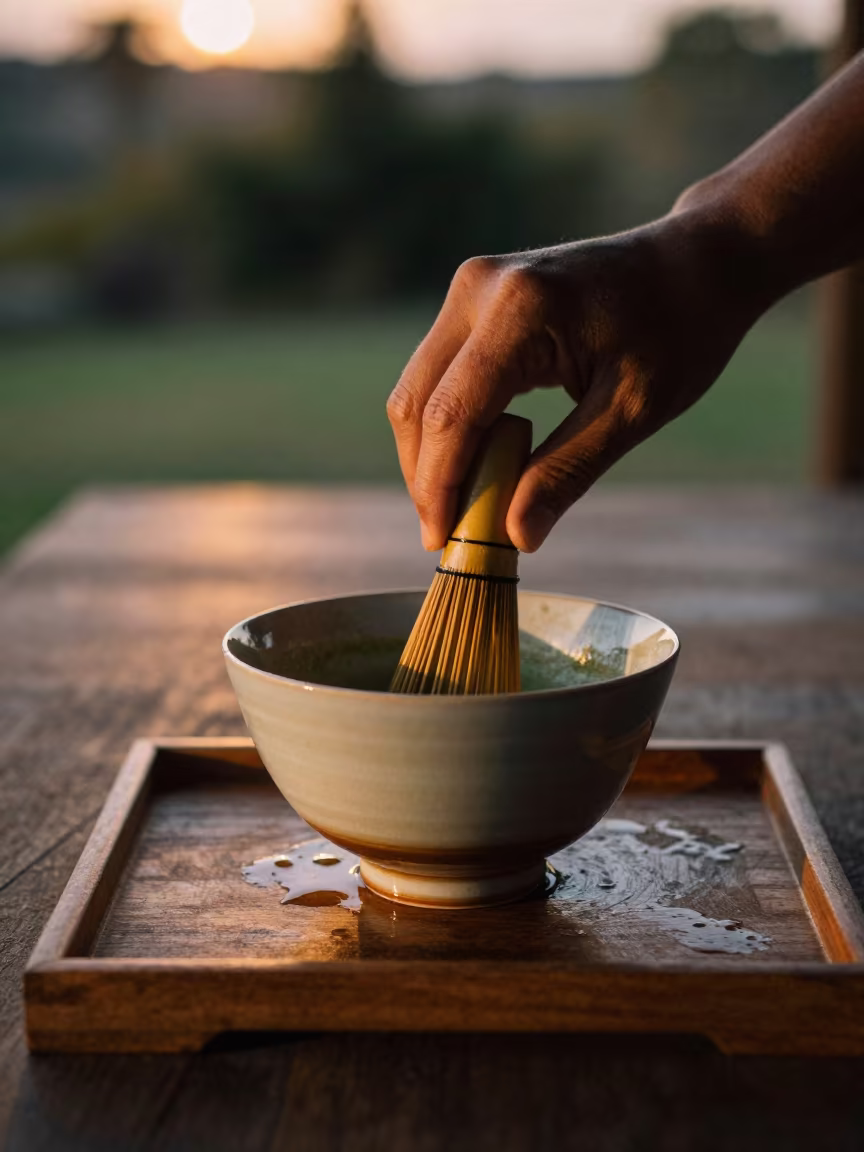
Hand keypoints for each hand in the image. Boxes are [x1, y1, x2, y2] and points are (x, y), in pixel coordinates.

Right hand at [387, 210, 768, 551]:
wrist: (695, 262)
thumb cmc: (680, 331)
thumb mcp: (634, 411)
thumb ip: (568, 471)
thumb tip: (515, 537)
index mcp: (520, 310)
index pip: (452, 414)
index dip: (439, 486)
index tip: (441, 543)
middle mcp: (479, 289)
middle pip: (416, 403)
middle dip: (425, 476)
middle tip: (448, 538)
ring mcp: (471, 288)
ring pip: (417, 391)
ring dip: (432, 455)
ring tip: (465, 509)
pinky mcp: (473, 299)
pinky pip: (438, 377)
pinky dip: (449, 427)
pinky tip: (477, 466)